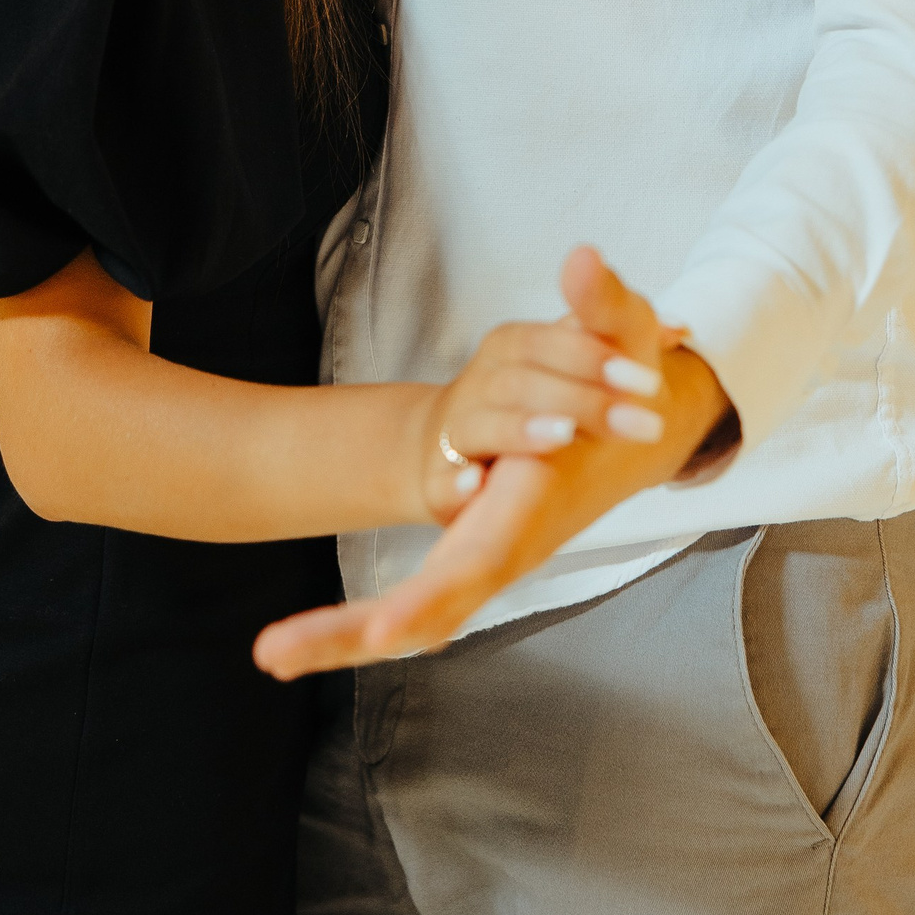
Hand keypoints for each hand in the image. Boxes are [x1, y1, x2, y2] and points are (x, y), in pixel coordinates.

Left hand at [255, 246, 735, 678]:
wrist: (643, 429)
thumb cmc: (632, 389)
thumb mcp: (625, 340)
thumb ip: (605, 305)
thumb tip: (583, 259)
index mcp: (536, 507)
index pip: (478, 560)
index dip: (430, 596)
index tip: (382, 630)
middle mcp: (509, 544)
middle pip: (432, 611)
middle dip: (353, 634)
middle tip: (273, 655)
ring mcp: (486, 554)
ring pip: (417, 617)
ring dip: (343, 637)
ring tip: (271, 655)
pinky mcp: (471, 549)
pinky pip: (418, 601)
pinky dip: (364, 625)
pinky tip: (300, 645)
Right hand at [407, 299, 670, 522]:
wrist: (454, 444)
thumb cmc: (534, 396)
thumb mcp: (572, 358)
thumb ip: (616, 334)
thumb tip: (680, 327)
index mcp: (511, 347)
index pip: (545, 340)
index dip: (593, 358)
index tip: (649, 382)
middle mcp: (480, 383)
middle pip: (520, 382)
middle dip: (582, 402)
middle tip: (641, 424)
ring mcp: (456, 432)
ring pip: (480, 425)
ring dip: (521, 430)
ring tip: (564, 437)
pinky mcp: (439, 482)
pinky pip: (439, 482)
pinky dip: (456, 484)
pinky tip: (477, 487)